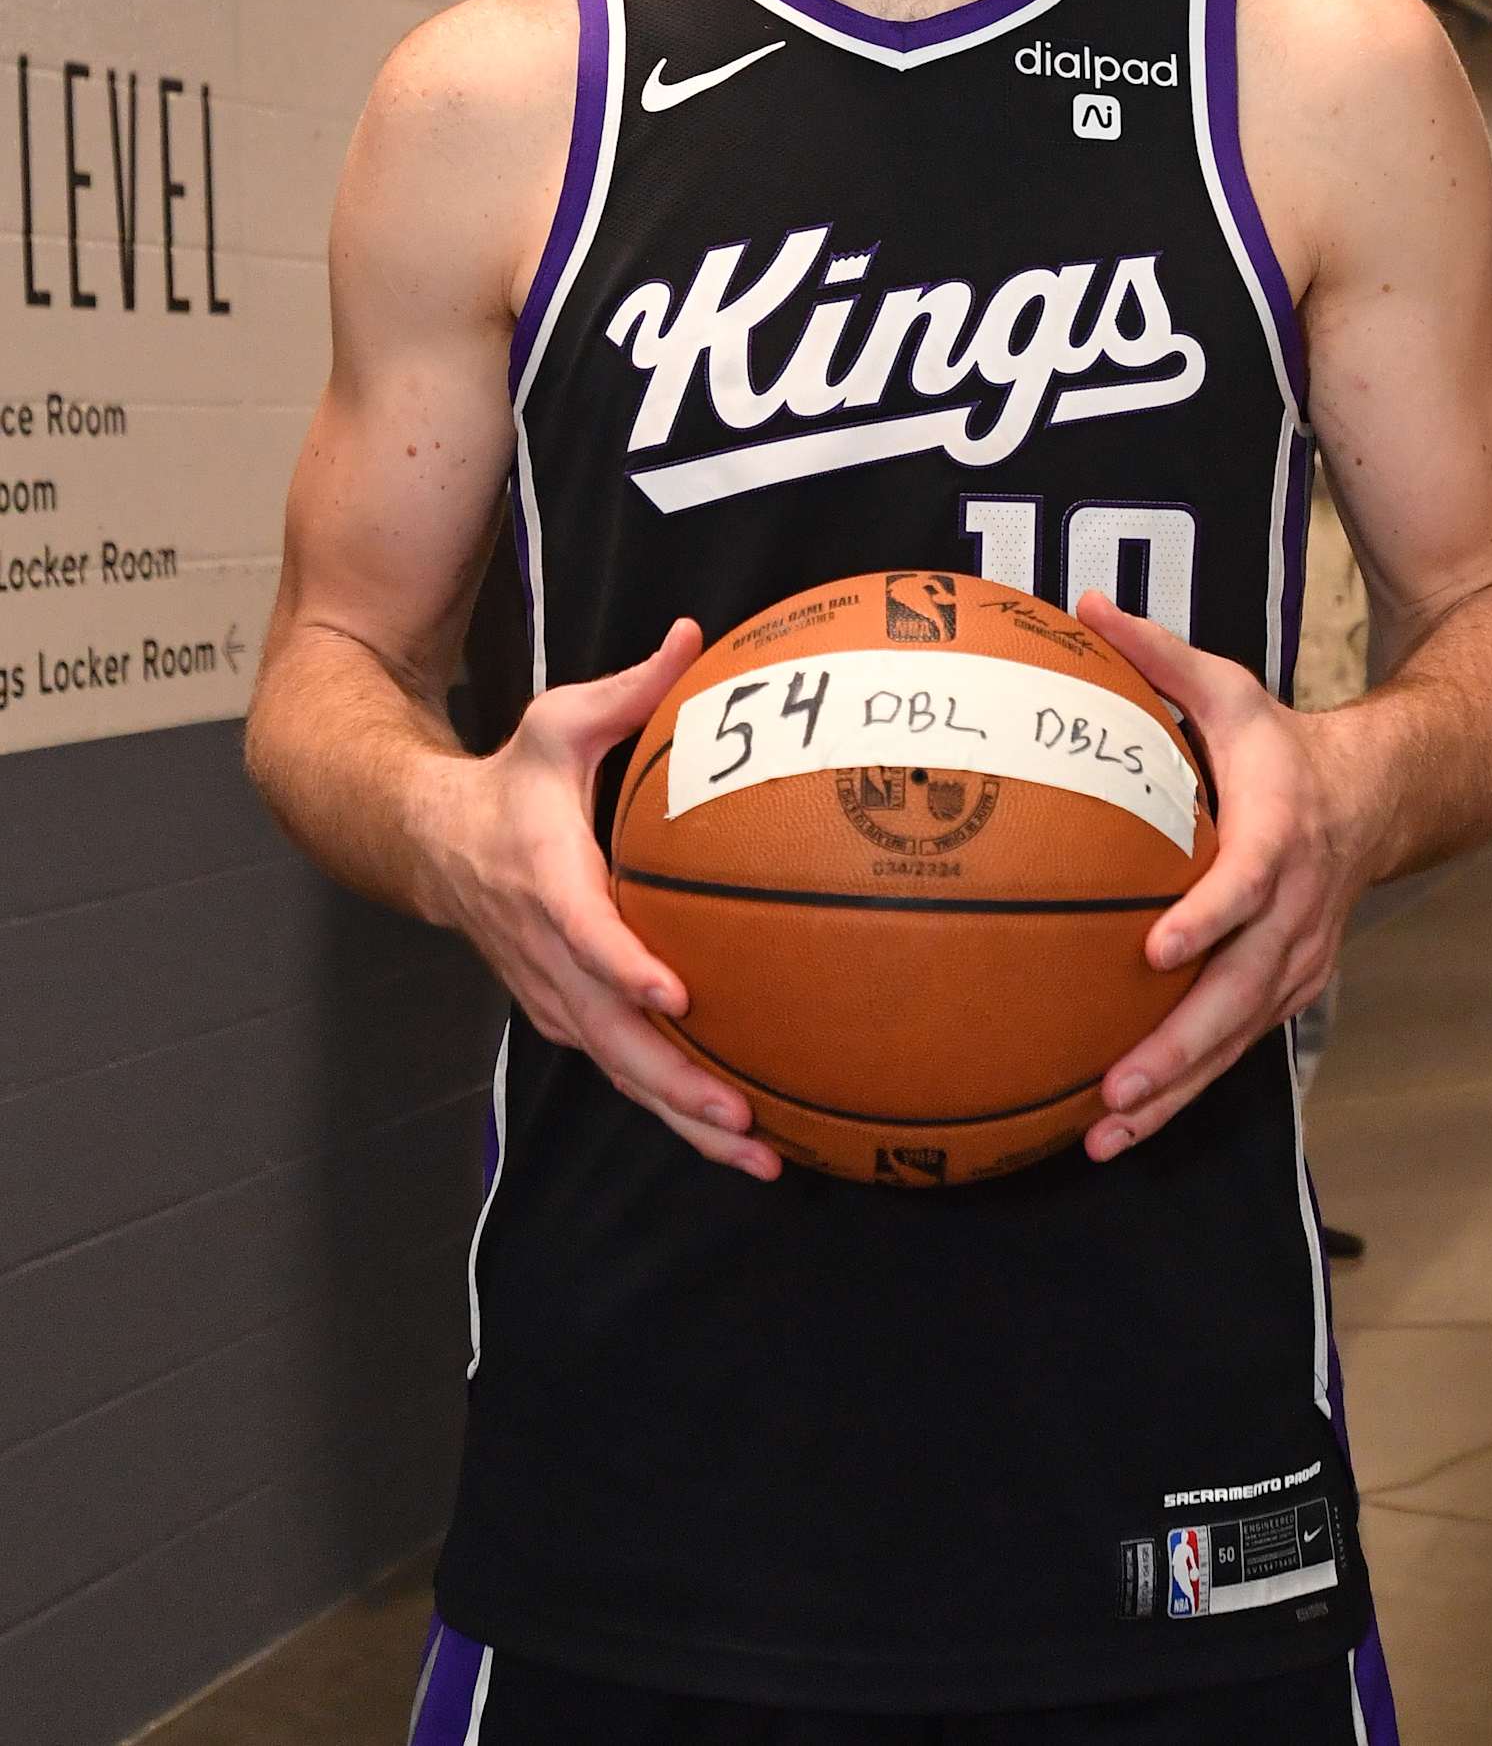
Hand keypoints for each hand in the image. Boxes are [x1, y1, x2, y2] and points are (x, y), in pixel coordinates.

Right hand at [426, 618, 780, 1180]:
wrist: (431, 845)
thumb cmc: (511, 782)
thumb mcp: (557, 722)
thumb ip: (630, 688)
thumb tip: (693, 635)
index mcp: (547, 880)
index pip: (585, 933)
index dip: (628, 967)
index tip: (677, 994)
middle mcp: (547, 953)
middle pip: (611, 1035)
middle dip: (676, 1083)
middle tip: (742, 1115)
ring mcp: (553, 994)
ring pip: (620, 1069)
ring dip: (684, 1118)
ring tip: (759, 1155)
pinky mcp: (566, 1015)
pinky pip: (621, 1068)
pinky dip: (671, 1108)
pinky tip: (735, 1135)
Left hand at [1073, 591, 1373, 1162]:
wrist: (1384, 795)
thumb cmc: (1283, 743)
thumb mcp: (1228, 687)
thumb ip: (1157, 654)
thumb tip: (1083, 606)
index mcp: (1278, 836)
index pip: (1243, 887)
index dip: (1204, 921)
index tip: (1154, 953)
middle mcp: (1294, 911)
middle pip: (1240, 993)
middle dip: (1178, 1049)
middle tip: (1116, 1088)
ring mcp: (1296, 959)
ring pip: (1238, 1039)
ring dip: (1177, 1092)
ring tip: (1109, 1134)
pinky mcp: (1289, 990)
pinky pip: (1239, 1047)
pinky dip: (1190, 1089)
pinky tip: (1131, 1125)